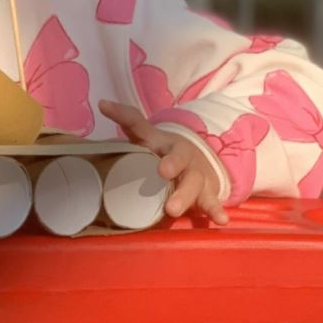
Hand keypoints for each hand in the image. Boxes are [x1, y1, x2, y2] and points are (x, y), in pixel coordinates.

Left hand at [98, 100, 228, 224]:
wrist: (198, 160)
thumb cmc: (162, 151)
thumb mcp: (144, 137)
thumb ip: (126, 123)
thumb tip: (102, 103)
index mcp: (158, 139)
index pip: (138, 125)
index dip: (123, 116)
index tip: (106, 107)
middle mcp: (180, 154)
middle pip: (178, 157)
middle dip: (172, 163)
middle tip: (163, 172)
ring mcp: (196, 173)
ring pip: (194, 181)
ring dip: (184, 195)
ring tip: (172, 210)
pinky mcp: (207, 191)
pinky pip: (212, 201)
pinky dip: (216, 210)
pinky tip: (221, 219)